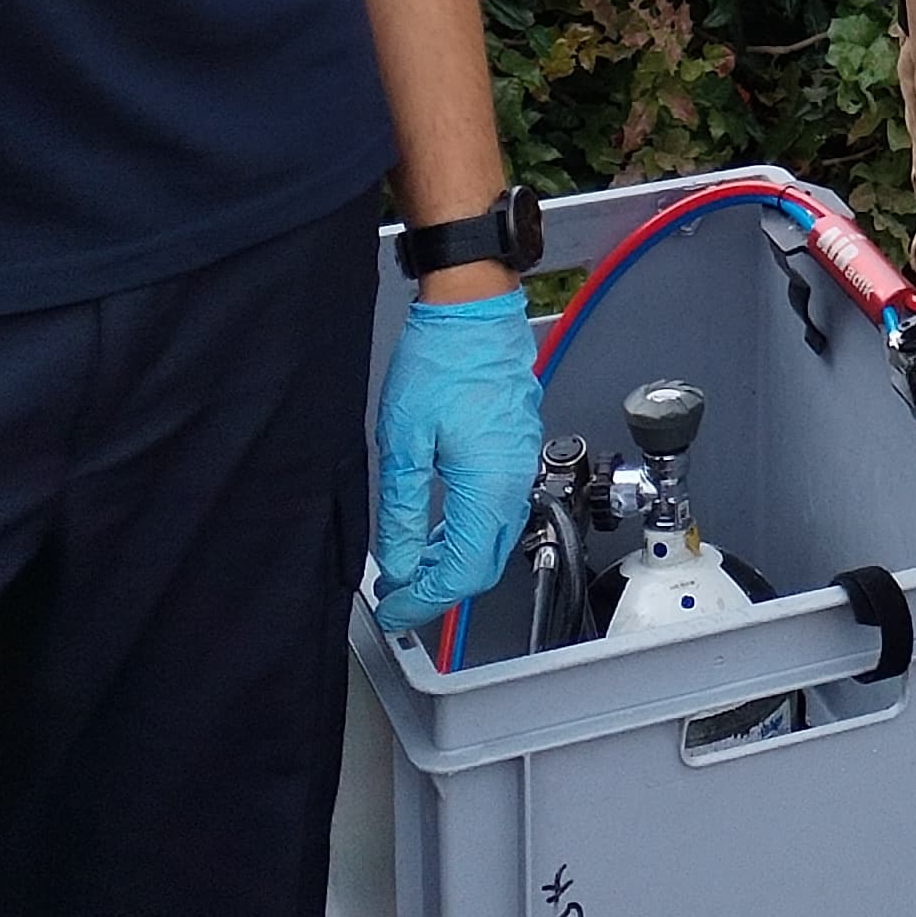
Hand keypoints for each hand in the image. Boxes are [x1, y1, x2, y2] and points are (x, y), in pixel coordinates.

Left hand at [374, 292, 543, 631]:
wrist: (474, 307)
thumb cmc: (441, 361)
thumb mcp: (404, 443)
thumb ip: (404, 513)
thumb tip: (401, 563)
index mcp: (489, 487)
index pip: (462, 573)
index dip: (424, 600)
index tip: (394, 609)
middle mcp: (514, 481)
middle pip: (484, 563)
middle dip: (440, 587)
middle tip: (399, 592)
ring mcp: (521, 463)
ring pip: (494, 538)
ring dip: (454, 559)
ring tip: (411, 562)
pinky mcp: (518, 447)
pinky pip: (499, 508)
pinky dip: (468, 530)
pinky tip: (439, 525)